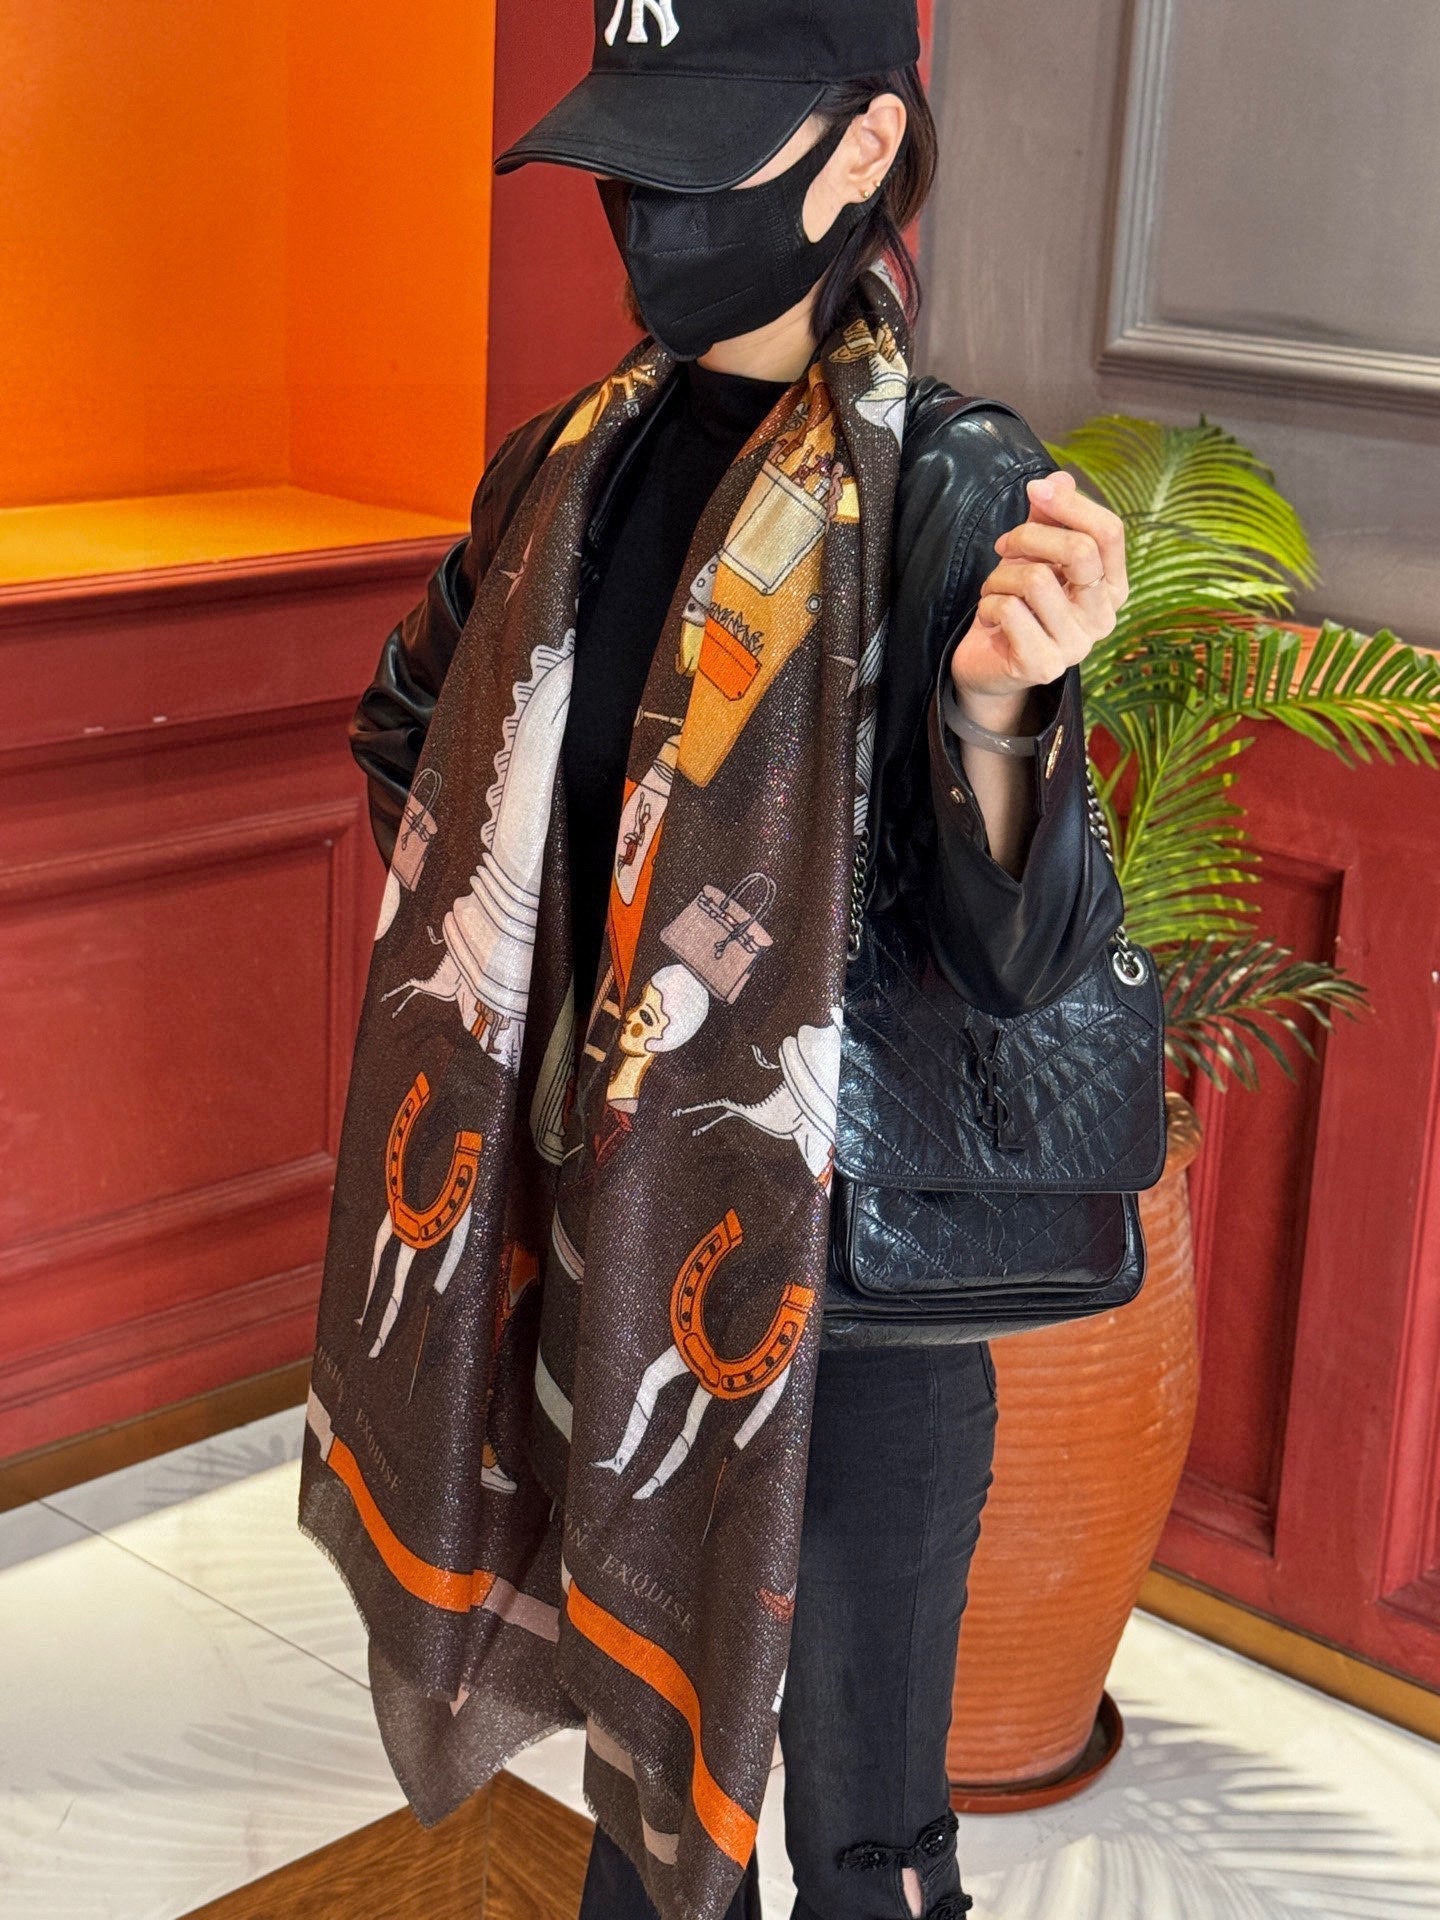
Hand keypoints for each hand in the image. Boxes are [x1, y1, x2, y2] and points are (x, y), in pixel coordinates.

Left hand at [949, 471, 1128, 727]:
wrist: (989, 665)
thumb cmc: (1017, 604)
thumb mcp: (1034, 554)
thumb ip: (1049, 517)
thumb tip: (1058, 478)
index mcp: (1111, 586)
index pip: (1109, 532)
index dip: (1071, 503)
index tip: (1034, 491)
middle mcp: (1103, 618)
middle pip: (1079, 551)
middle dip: (1029, 537)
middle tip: (1003, 547)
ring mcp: (1077, 646)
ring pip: (1035, 579)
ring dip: (1001, 576)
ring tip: (996, 590)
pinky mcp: (1044, 666)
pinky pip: (1009, 610)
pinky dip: (988, 605)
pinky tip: (990, 619)